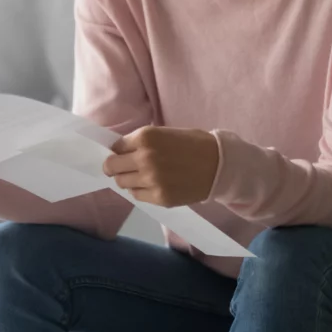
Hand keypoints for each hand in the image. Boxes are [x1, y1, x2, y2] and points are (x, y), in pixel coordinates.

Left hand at [102, 126, 218, 207]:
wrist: (219, 164)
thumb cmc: (192, 144)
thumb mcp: (164, 133)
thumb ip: (141, 142)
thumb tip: (118, 152)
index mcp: (145, 137)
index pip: (115, 147)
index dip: (119, 151)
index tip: (124, 154)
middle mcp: (144, 158)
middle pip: (112, 167)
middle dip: (116, 166)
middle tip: (125, 167)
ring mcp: (151, 180)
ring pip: (122, 183)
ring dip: (129, 179)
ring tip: (143, 176)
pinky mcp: (160, 198)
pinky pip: (137, 196)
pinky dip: (141, 190)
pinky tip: (153, 184)